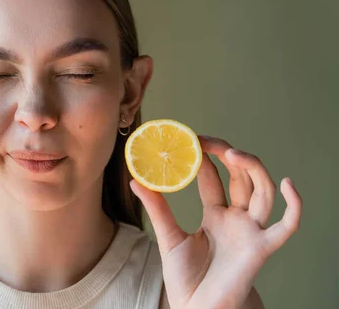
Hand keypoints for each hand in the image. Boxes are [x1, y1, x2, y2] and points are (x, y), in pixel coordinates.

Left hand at [130, 136, 301, 308]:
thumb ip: (157, 209)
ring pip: (262, 191)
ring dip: (253, 169)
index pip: (213, 176)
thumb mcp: (168, 237)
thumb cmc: (185, 278)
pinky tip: (287, 183)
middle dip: (227, 155)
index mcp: (215, 214)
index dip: (204, 157)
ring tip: (232, 153)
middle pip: (240, 177)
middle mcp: (236, 218)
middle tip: (206, 141)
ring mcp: (250, 231)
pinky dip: (294, 206)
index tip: (190, 139)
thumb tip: (136, 180)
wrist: (196, 308)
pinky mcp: (262, 248)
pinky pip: (286, 226)